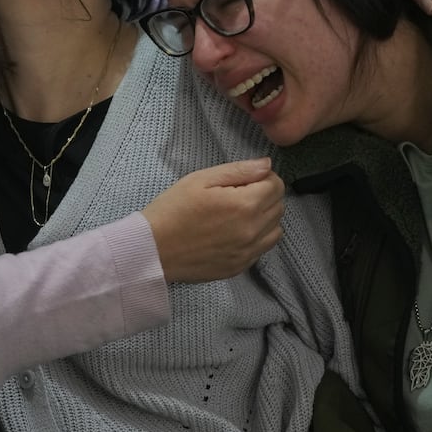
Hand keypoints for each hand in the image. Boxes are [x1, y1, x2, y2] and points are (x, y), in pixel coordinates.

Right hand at [142, 158, 283, 283]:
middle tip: (239, 194)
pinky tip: (235, 232)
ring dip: (265, 218)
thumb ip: (239, 170)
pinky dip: (257, 237)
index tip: (244, 179)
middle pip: (279, 206)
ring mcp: (248, 252)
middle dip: (266, 195)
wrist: (152, 250)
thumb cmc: (172, 210)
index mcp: (244, 205)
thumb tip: (267, 165)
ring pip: (276, 229)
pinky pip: (263, 248)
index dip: (263, 177)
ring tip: (239, 214)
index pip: (276, 185)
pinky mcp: (240, 267)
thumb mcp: (200, 179)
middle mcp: (253, 231)